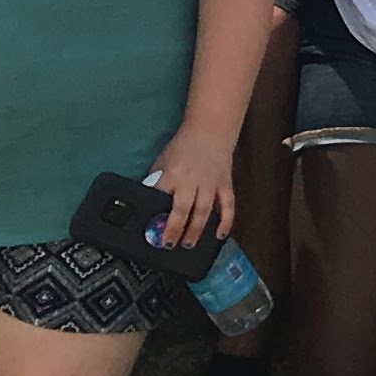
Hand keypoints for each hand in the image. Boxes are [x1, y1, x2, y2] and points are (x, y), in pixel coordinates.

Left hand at [146, 129, 237, 252]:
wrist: (211, 130)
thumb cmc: (184, 146)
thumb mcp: (163, 161)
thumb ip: (157, 180)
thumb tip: (148, 201)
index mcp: (173, 173)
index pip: (160, 197)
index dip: (154, 215)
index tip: (149, 232)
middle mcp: (191, 180)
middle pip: (183, 209)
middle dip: (175, 229)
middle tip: (168, 245)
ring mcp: (211, 183)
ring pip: (204, 211)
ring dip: (196, 230)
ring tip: (188, 244)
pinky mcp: (225, 184)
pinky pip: (227, 205)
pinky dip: (225, 221)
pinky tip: (219, 235)